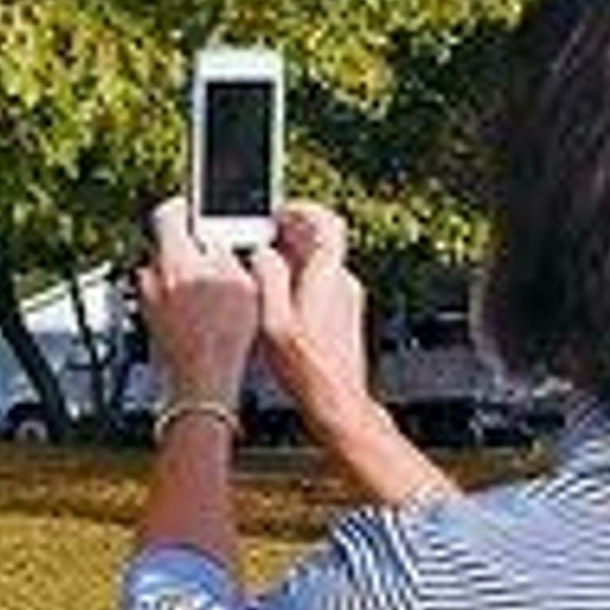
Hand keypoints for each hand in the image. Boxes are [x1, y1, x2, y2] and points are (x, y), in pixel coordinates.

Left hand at [137, 196, 260, 407]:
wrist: (202, 384)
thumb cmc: (222, 339)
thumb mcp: (242, 283)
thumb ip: (226, 252)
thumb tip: (216, 238)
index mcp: (175, 260)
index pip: (167, 213)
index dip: (185, 206)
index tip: (196, 208)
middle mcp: (152, 277)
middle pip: (167, 245)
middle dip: (190, 246)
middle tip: (216, 256)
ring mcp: (147, 301)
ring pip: (165, 273)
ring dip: (184, 274)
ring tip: (213, 291)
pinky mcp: (150, 321)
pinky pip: (164, 297)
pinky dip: (180, 298)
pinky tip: (203, 313)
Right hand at [250, 200, 375, 440]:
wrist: (335, 399)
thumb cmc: (306, 367)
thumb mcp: (273, 319)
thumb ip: (267, 278)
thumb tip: (262, 253)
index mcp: (327, 277)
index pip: (328, 222)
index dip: (303, 210)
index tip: (280, 212)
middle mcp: (342, 283)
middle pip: (322, 240)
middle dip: (291, 233)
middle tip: (263, 237)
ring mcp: (347, 300)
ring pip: (322, 263)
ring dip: (295, 257)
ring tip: (265, 268)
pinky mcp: (345, 315)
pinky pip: (324, 283)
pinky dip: (302, 278)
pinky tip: (279, 296)